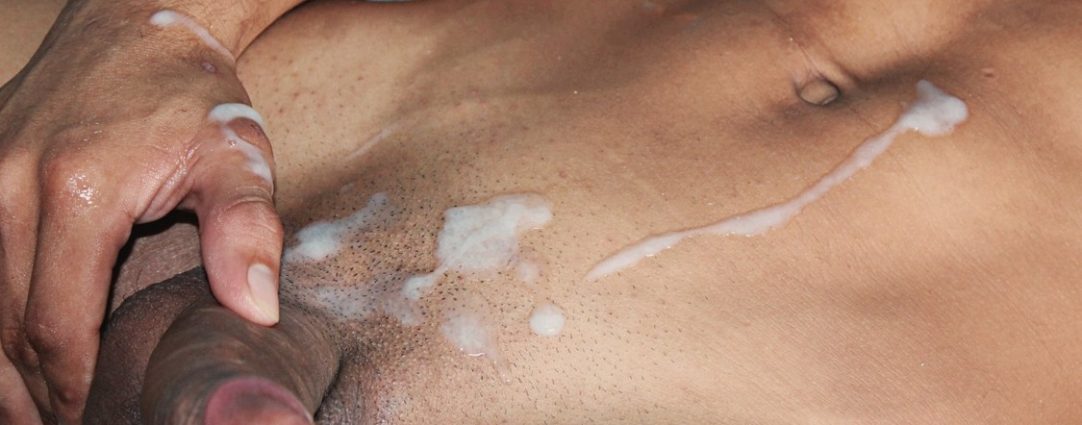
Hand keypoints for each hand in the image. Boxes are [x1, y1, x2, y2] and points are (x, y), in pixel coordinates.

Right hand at [0, 4, 283, 422]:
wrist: (141, 20)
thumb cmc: (194, 94)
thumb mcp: (238, 157)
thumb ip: (247, 232)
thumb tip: (256, 311)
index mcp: (77, 192)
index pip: (57, 325)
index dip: (73, 387)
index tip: (98, 418)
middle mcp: (10, 187)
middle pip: (4, 326)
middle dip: (33, 391)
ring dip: (1, 366)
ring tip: (35, 409)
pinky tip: (9, 352)